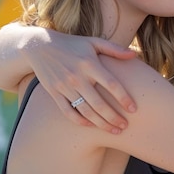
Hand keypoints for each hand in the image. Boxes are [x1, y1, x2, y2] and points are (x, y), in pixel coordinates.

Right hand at [18, 28, 136, 130]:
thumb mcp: (93, 42)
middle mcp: (77, 77)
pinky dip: (80, 121)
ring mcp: (65, 86)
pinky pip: (68, 112)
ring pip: (85, 111)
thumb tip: (134, 55)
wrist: (39, 45)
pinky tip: (91, 126)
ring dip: (100, 124)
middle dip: (114, 117)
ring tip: (114, 131)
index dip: (123, 98)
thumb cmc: (72, 44)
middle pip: (99, 103)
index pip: (111, 84)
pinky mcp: (54, 93)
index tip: (133, 109)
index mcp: (90, 64)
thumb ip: (114, 49)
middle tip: (125, 126)